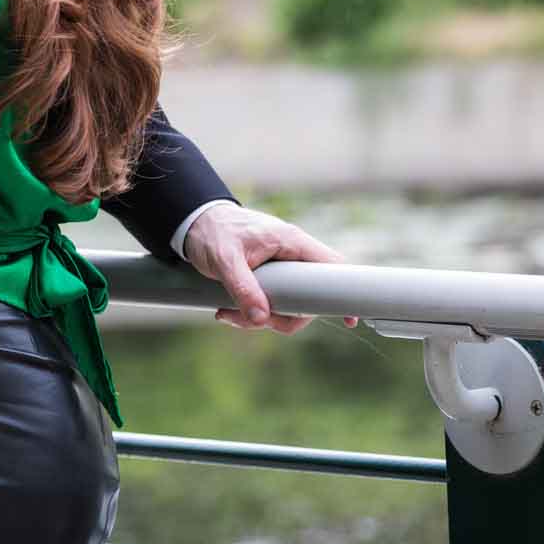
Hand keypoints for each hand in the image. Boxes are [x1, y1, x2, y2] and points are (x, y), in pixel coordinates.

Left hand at [181, 203, 358, 334]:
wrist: (193, 222)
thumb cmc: (212, 232)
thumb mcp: (224, 259)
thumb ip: (243, 287)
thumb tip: (261, 319)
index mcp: (291, 242)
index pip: (332, 265)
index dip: (343, 292)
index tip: (350, 320)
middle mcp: (291, 255)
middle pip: (308, 297)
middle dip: (282, 317)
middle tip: (253, 321)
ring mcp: (281, 267)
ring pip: (287, 305)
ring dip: (259, 318)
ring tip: (226, 313)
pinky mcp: (267, 278)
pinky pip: (270, 304)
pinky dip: (251, 313)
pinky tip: (225, 311)